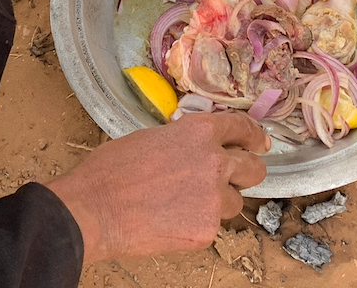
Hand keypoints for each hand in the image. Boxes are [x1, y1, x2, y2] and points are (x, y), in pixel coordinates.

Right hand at [46, 112, 269, 264]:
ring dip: (218, 202)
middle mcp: (214, 162)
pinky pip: (212, 226)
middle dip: (248, 172)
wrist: (95, 210)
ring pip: (234, 201)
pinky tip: (171, 221)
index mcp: (199, 132)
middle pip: (254, 168)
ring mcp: (214, 199)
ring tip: (184, 204)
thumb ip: (182, 141)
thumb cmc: (111, 171)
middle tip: (237, 176)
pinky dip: (197, 224)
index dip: (254, 134)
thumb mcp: (151, 138)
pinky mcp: (207, 230)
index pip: (242, 127)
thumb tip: (191, 149)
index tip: (261, 142)